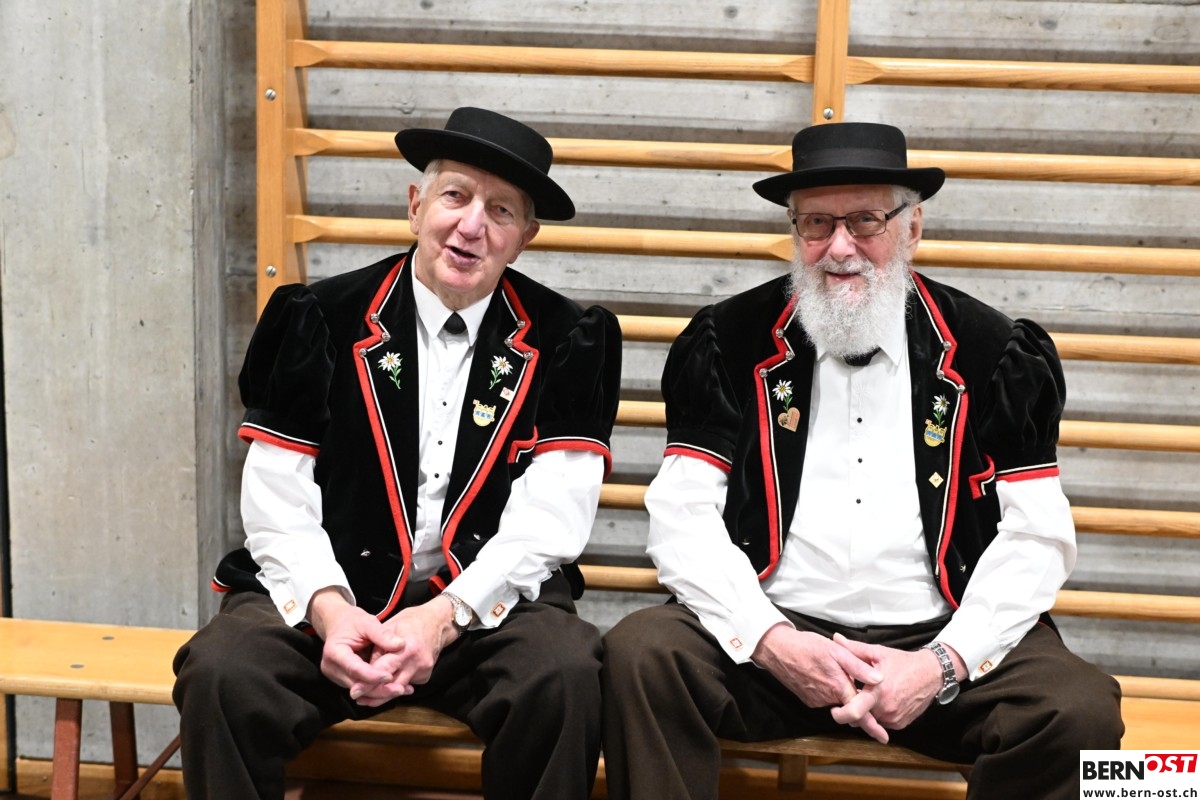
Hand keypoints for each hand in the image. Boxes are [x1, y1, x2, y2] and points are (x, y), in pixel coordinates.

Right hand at [308, 589, 403, 702]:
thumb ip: (383, 634)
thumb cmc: (353, 622)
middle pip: (357, 685)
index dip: (372, 675)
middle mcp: (332, 668)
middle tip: (402, 688)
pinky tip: (395, 687)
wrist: (339, 624)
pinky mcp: (344, 680)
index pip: (354, 668)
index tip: (390, 676)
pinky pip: (362, 689)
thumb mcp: (368, 623)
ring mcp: (336, 676)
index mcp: (334, 652)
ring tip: (403, 689)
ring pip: (360, 691)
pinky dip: (378, 689)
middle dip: (380, 689)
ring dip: (381, 692)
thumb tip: (401, 645)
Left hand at [358, 596, 459, 704]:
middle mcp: (417, 664)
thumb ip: (378, 648)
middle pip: (391, 687)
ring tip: (366, 695)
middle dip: (373, 694)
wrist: (439, 622)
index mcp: (407, 649)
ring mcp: (423, 672)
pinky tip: (386, 682)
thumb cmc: (412, 620)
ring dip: (382, 692)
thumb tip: (366, 667)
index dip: (367, 683)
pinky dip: (395, 684)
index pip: (383, 671)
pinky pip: (406, 684)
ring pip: (398, 689)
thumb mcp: (390, 627)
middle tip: (356, 697)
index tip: (354, 691)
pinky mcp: (425, 677)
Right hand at [752, 624, 888, 741]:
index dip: (872, 727)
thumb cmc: (807, 646)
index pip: (859, 713)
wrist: (777, 650)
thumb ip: (858, 666)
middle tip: (851, 678)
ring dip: (840, 691)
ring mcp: (816, 701)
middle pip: (848, 706)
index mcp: (838, 687)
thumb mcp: (836, 650)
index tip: (883, 738)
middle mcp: (827, 699)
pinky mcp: (807, 699)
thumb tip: (879, 679)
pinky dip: (828, 690)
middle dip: (854, 698)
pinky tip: (823, 674)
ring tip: (833, 670)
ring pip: (836, 701)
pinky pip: (825, 699)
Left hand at [831, 633, 960, 730]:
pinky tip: (879, 701)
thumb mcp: (878, 652)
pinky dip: (877, 715)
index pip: (854, 712)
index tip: (834, 709)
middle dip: (852, 710)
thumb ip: (854, 649)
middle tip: (852, 696)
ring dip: (866, 712)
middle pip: (860, 718)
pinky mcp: (900, 724)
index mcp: (877, 691)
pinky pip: (882, 723)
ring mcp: (894, 719)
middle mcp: (886, 709)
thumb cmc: (903, 662)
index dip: (840, 714)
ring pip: (871, 721)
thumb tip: (836, 638)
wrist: (931, 674)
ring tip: (867, 696)